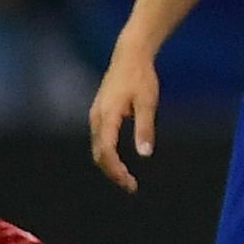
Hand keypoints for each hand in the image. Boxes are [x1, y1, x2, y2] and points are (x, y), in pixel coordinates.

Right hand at [89, 43, 158, 192]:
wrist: (129, 56)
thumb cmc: (140, 77)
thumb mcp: (147, 103)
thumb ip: (145, 128)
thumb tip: (145, 154)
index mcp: (107, 116)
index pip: (106, 151)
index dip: (116, 170)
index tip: (129, 183)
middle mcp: (96, 118)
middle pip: (98, 154)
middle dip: (112, 173)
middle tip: (131, 187)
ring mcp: (95, 116)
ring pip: (97, 148)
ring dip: (109, 166)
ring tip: (127, 179)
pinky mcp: (99, 114)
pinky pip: (99, 141)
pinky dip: (108, 155)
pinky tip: (120, 162)